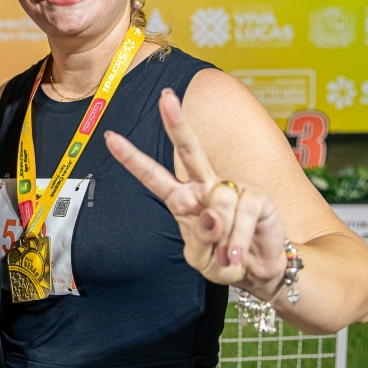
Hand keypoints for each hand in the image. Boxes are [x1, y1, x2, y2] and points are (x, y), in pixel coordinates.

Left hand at [104, 88, 286, 297]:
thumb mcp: (202, 259)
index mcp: (180, 199)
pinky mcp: (256, 197)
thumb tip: (213, 216)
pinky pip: (242, 215)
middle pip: (189, 150)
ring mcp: (230, 189)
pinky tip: (238, 253)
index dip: (132, 158)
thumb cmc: (223, 260)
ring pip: (219, 201)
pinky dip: (238, 241)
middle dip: (177, 123)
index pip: (152, 175)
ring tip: (228, 255)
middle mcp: (203, 187)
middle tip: (167, 96)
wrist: (257, 271)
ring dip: (222, 237)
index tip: (110, 137)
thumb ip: (201, 240)